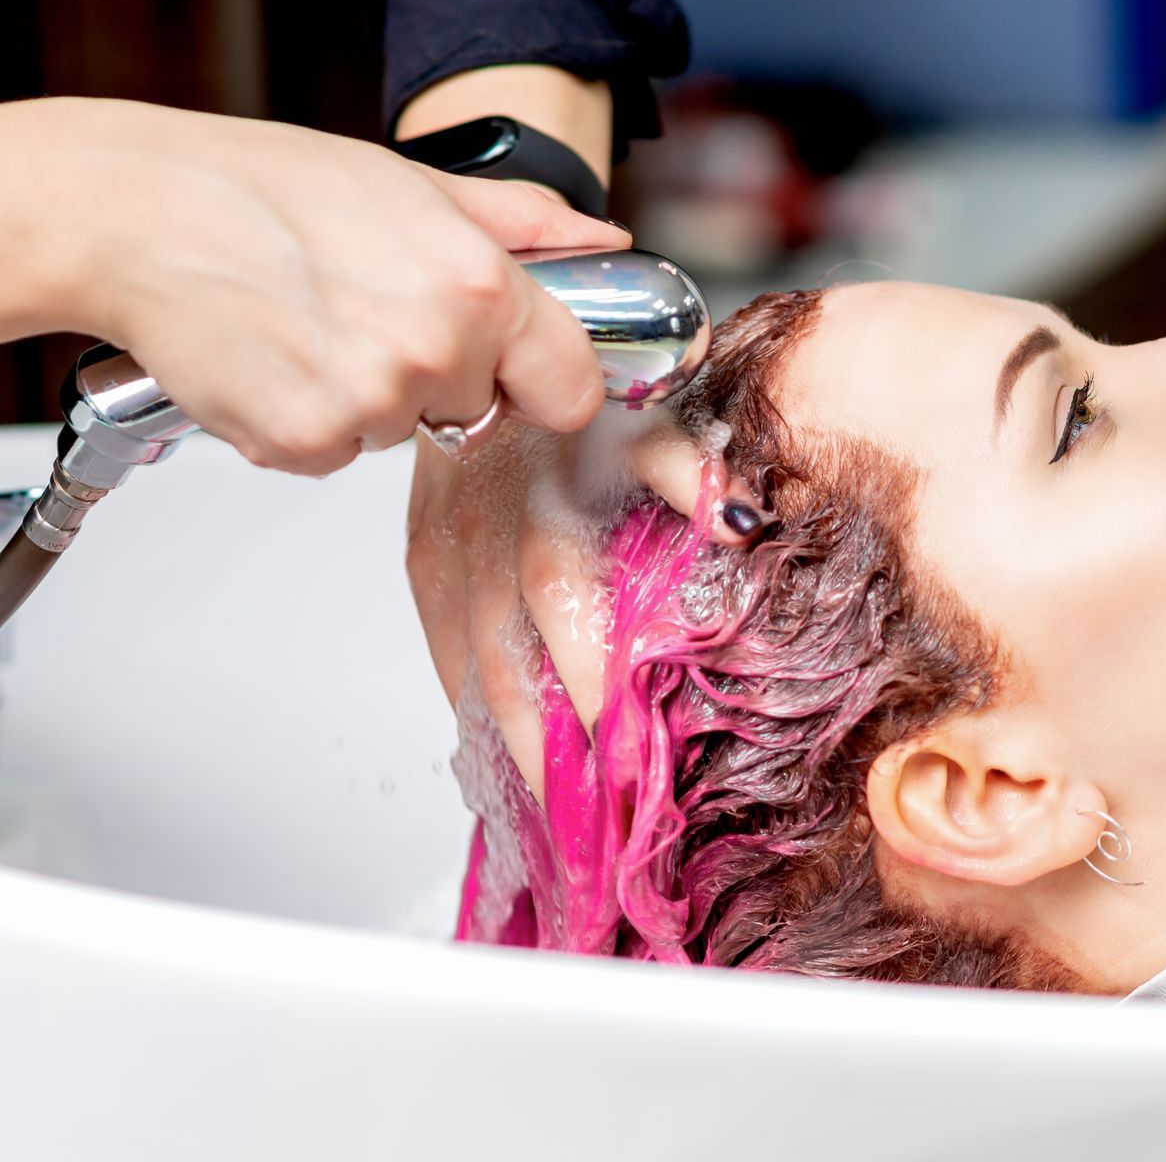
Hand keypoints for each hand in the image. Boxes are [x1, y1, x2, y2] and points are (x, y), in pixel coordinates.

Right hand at [14, 97, 625, 474]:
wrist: (135, 215)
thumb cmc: (264, 188)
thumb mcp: (414, 184)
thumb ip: (525, 223)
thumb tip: (604, 244)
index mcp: (480, 286)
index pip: (573, 388)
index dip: (545, 381)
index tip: (517, 369)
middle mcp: (435, 352)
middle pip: (480, 409)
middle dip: (440, 373)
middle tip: (370, 309)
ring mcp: (370, 406)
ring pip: (405, 431)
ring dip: (370, 395)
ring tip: (313, 323)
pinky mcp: (305, 443)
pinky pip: (337, 454)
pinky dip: (310, 420)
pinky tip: (278, 358)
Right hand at [406, 412, 771, 802]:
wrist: (494, 348)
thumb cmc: (587, 390)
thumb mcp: (652, 415)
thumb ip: (695, 472)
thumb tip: (742, 523)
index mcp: (544, 504)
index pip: (563, 609)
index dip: (589, 684)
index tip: (626, 751)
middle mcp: (484, 537)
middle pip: (509, 663)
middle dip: (549, 748)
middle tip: (592, 818)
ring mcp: (445, 556)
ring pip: (470, 672)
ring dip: (510, 745)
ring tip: (552, 814)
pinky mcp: (423, 563)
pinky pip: (444, 653)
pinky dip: (473, 710)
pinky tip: (504, 758)